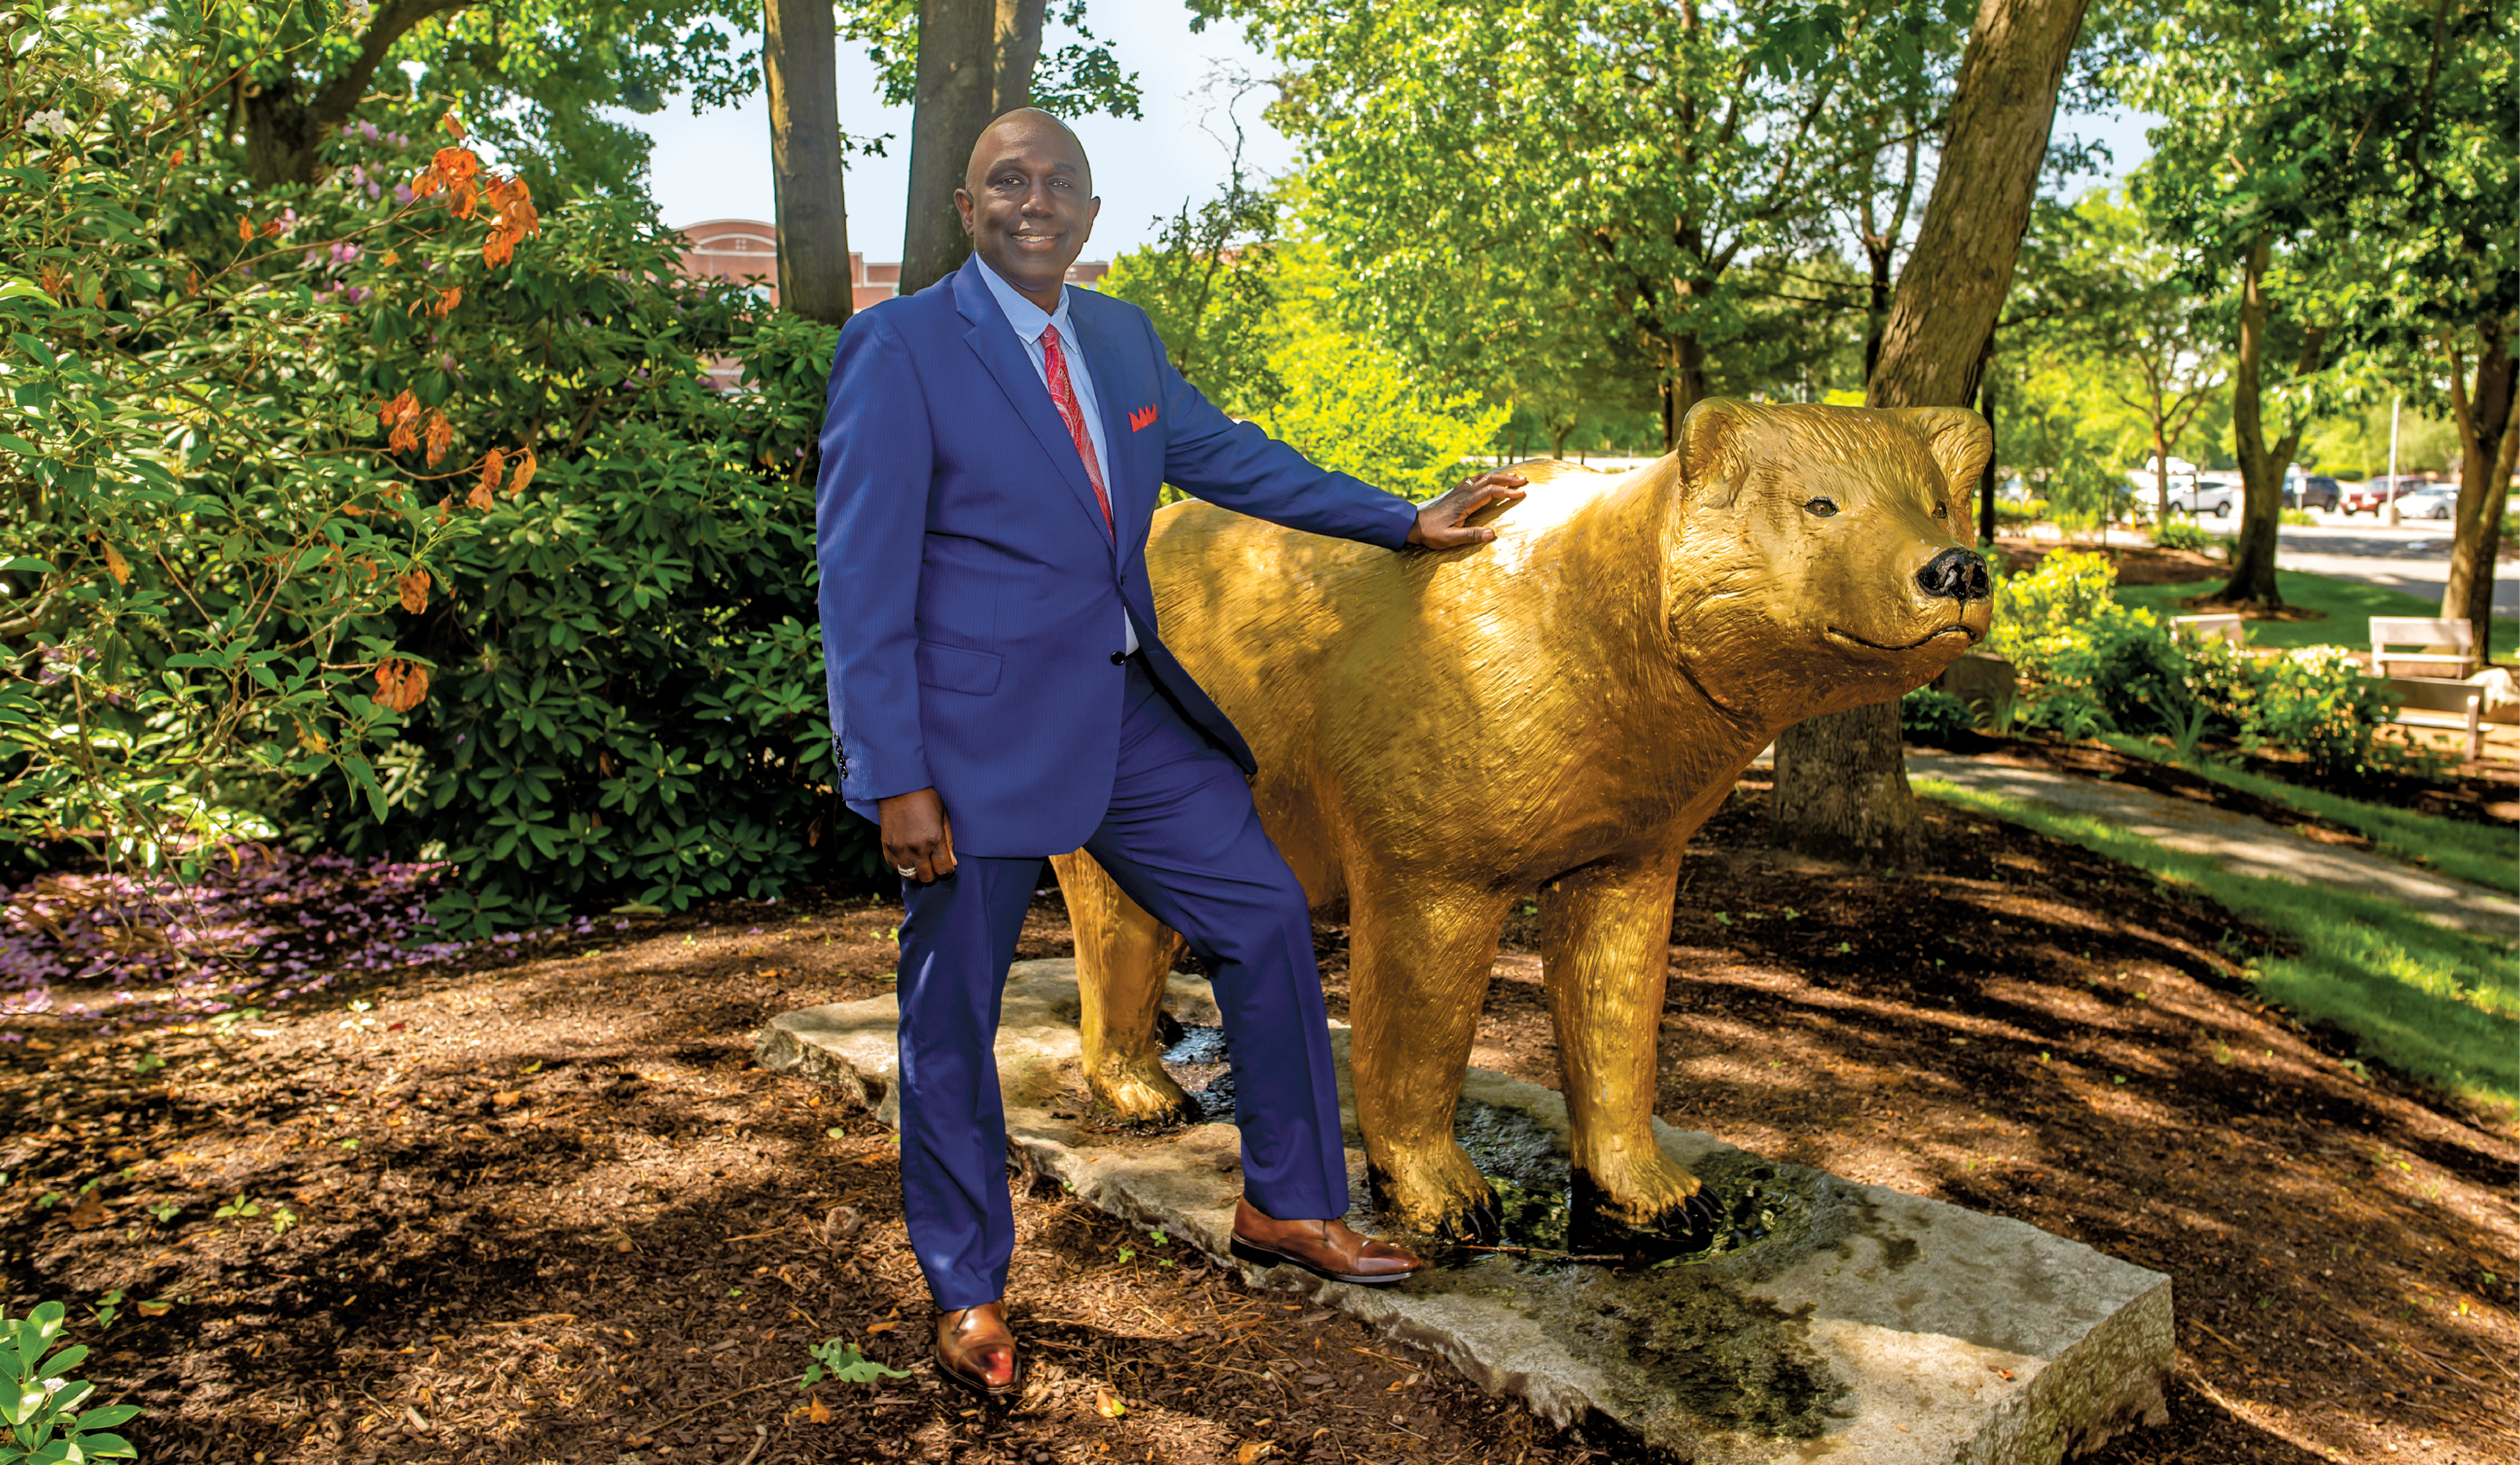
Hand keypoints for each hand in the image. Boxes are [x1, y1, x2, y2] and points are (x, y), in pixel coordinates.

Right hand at [878, 787, 956, 882]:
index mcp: (935, 840)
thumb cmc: (925, 798)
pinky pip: (895, 867)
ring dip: (917, 872)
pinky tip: (906, 855)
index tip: (946, 865)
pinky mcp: (887, 846)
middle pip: (927, 877)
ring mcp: (900, 849)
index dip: (947, 870)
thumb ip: (948, 842)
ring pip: (910, 876)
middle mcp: (917, 848)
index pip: (944, 870)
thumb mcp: (943, 817)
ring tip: (919, 861)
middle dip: (933, 873)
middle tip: (933, 864)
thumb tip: (952, 863)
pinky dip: (901, 865)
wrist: (899, 787)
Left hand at [1408, 471, 1528, 549]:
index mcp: (1465, 502)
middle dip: (1508, 479)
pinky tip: (1489, 479)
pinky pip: (1474, 479)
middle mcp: (1464, 493)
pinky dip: (1486, 477)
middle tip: (1524, 479)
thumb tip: (1491, 534)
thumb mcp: (1451, 538)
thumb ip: (1471, 536)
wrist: (1414, 526)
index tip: (1522, 493)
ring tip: (1513, 476)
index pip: (1491, 492)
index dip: (1508, 492)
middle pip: (1489, 480)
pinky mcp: (1455, 493)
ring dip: (1499, 476)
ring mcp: (1459, 491)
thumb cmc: (1432, 534)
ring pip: (1482, 477)